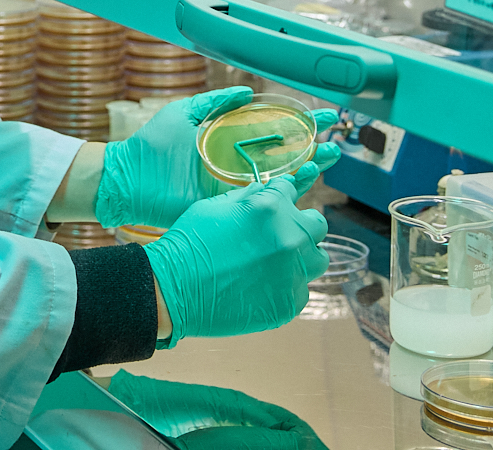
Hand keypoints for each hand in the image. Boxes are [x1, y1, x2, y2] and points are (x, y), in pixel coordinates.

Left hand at [94, 87, 340, 228]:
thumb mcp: (184, 114)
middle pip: (283, 156)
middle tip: (335, 138)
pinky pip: (262, 199)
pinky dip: (286, 192)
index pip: (269, 132)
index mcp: (226, 142)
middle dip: (312, 147)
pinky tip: (307, 180)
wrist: (127, 178)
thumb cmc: (150, 147)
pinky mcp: (228, 204)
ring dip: (308, 167)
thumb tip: (246, 92)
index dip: (296, 125)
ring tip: (331, 155)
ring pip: (280, 178)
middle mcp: (235, 164)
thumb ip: (214, 104)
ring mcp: (234, 186)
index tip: (321, 117)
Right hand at [142, 166, 330, 342]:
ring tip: (276, 262)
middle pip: (317, 224)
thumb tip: (269, 190)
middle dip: (300, 226)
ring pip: (318, 258)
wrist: (174, 289)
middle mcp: (288, 238)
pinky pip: (302, 288)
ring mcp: (292, 273)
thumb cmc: (189, 242)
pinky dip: (287, 286)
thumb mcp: (216, 205)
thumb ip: (250, 196)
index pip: (292, 191)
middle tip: (279, 236)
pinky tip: (262, 285)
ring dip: (302, 257)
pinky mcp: (290, 303)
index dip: (280, 198)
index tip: (273, 208)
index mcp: (270, 207)